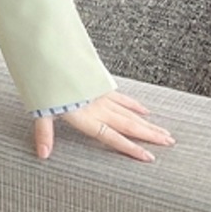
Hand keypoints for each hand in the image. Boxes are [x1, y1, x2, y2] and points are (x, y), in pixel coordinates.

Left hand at [33, 91, 174, 162]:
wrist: (50, 54)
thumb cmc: (45, 82)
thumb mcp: (40, 110)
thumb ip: (44, 133)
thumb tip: (42, 154)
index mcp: (85, 117)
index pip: (112, 137)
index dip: (130, 148)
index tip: (149, 157)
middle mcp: (98, 107)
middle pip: (129, 125)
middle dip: (150, 135)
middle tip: (169, 143)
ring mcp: (101, 95)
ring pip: (130, 112)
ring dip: (148, 123)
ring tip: (164, 132)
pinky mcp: (100, 84)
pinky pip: (122, 98)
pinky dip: (134, 105)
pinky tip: (145, 111)